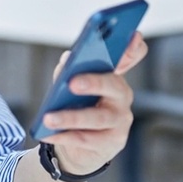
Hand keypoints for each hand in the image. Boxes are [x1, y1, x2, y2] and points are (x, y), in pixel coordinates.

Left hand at [39, 33, 146, 174]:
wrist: (77, 146)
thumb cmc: (74, 108)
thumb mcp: (68, 87)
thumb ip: (68, 70)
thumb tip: (68, 60)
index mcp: (113, 75)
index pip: (130, 58)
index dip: (133, 48)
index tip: (134, 35)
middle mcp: (122, 96)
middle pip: (113, 85)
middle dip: (94, 82)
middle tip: (72, 83)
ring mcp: (121, 120)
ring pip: (98, 117)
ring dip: (71, 117)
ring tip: (48, 118)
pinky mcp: (114, 142)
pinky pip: (89, 139)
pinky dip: (66, 136)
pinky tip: (48, 133)